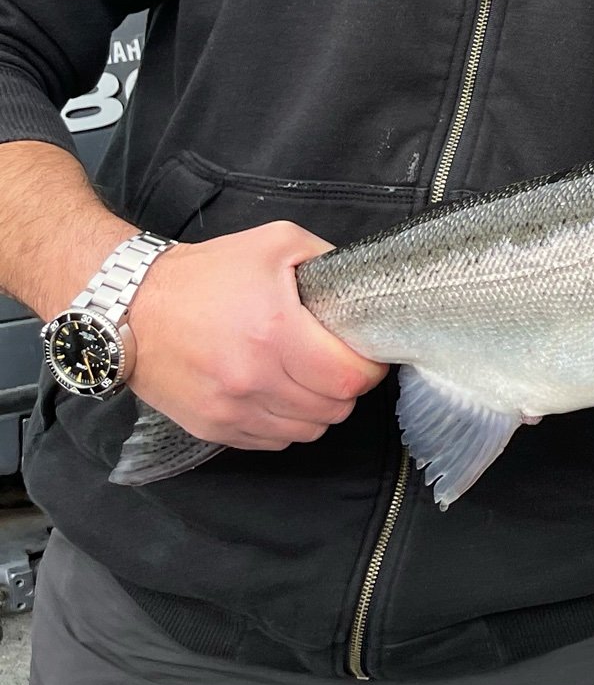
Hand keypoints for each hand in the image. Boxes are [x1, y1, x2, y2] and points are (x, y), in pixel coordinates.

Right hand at [123, 221, 386, 450]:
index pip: (349, 379)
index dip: (369, 369)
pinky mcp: (211, 427)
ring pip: (306, 431)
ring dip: (318, 409)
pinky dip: (286, 424)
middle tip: (338, 365)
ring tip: (309, 380)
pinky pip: (272, 442)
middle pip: (333, 410)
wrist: (133, 306)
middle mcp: (253, 379)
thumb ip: (327, 259)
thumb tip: (361, 286)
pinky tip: (279, 395)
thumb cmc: (207, 273)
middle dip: (347, 388)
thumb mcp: (276, 242)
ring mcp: (230, 409)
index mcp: (275, 332)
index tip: (366, 355)